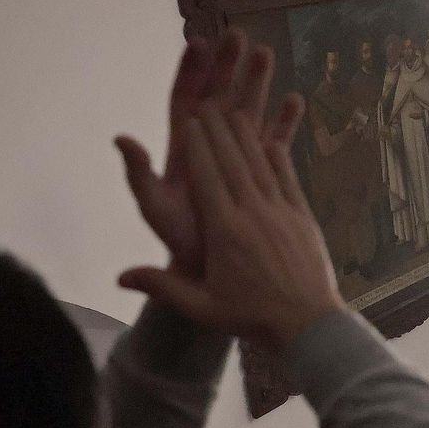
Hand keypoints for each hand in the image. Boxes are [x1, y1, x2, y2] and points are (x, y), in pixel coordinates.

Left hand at [115, 31, 298, 274]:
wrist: (215, 271)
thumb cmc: (181, 243)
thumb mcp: (155, 209)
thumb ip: (139, 176)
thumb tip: (121, 138)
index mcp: (183, 151)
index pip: (186, 101)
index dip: (191, 73)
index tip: (199, 42)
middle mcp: (210, 148)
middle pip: (219, 98)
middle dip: (228, 66)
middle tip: (239, 36)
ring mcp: (238, 159)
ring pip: (248, 112)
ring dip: (257, 83)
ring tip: (268, 53)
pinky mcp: (262, 173)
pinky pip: (274, 141)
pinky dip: (284, 121)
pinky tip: (295, 99)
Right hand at [118, 106, 342, 350]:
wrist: (309, 326)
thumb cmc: (252, 319)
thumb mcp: (202, 307)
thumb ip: (162, 287)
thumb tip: (119, 277)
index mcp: (226, 232)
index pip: (208, 178)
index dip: (199, 146)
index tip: (190, 119)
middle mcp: (254, 215)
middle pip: (233, 162)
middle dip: (219, 129)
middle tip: (209, 101)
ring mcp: (283, 214)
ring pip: (262, 166)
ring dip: (248, 136)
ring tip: (236, 110)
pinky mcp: (304, 220)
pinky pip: (289, 181)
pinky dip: (279, 158)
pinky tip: (273, 140)